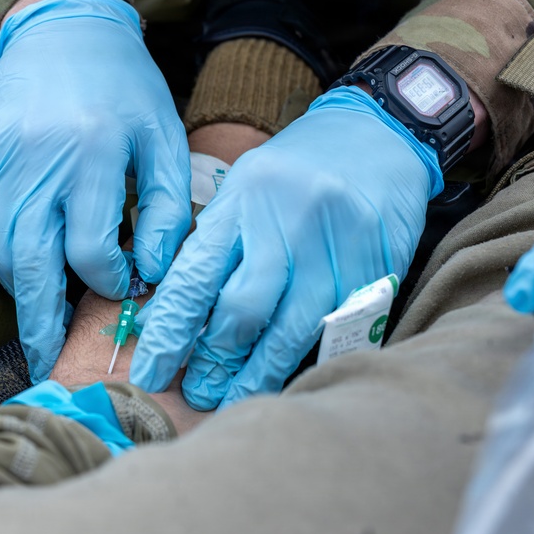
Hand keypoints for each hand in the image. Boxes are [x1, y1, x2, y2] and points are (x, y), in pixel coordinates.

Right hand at [0, 0, 191, 382]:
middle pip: (28, 263)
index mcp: (89, 154)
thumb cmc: (125, 91)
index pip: (89, 251)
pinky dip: (4, 247)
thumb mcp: (166, 142)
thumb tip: (154, 275)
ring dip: (22, 286)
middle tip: (46, 361)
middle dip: (39, 322)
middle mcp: (32, 159)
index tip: (122, 286)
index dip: (106, 281)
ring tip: (44, 311)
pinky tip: (30, 251)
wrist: (60, 31)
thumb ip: (169, 212)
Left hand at [130, 87, 441, 408]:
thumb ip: (214, 246)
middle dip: (213, 361)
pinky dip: (307, 359)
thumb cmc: (299, 169)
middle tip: (195, 393)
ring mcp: (336, 248)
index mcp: (244, 199)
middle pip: (243, 310)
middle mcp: (289, 223)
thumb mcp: (246, 188)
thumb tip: (169, 317)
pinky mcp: (376, 269)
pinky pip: (337, 331)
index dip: (170, 332)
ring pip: (291, 331)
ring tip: (233, 398)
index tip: (152, 372)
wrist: (381, 134)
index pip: (196, 277)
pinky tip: (288, 377)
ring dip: (257, 374)